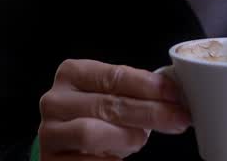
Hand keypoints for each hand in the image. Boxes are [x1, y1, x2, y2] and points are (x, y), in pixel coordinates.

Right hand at [37, 59, 190, 159]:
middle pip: (107, 105)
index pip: (113, 77)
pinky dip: (112, 159)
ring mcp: (49, 132)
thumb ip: (135, 92)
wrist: (69, 147)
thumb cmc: (96, 117)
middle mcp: (54, 100)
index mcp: (71, 74)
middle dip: (148, 112)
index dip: (146, 85)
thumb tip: (173, 97)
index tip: (173, 93)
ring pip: (91, 132)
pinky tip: (121, 156)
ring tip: (141, 140)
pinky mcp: (51, 160)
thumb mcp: (112, 97)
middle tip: (177, 119)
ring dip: (126, 137)